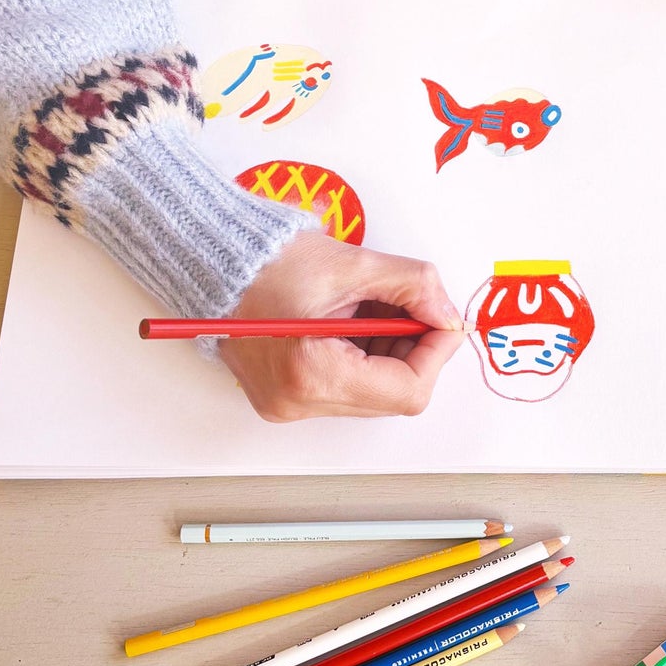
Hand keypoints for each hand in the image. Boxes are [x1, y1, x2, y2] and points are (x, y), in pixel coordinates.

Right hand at [219, 232, 465, 420]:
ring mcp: (288, 405)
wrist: (216, 262)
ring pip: (373, 394)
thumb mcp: (354, 264)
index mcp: (311, 374)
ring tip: (371, 309)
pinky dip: (365, 357)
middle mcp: (297, 402)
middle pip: (392, 397)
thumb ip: (414, 287)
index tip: (443, 321)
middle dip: (414, 350)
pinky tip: (353, 322)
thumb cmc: (270, 260)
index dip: (436, 355)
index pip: (407, 391)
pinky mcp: (286, 397)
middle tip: (412, 307)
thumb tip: (449, 315)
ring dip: (390, 353)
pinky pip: (348, 388)